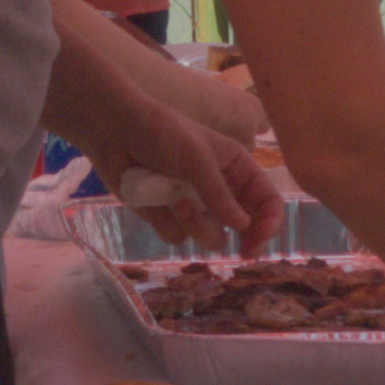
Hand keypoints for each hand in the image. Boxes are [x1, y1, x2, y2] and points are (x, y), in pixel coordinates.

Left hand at [90, 93, 282, 256]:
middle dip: (244, 239)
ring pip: (210, 236)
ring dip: (197, 225)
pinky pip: (177, 237)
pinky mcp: (166, 216)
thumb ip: (220, 193)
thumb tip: (244, 225)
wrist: (114, 132)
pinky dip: (167, 223)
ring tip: (178, 202)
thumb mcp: (197, 158)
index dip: (270, 222)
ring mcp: (193, 205)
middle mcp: (219, 190)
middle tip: (243, 252)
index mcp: (236, 168)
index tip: (259, 239)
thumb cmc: (162, 133)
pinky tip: (154, 201)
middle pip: (244, 226)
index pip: (266, 200)